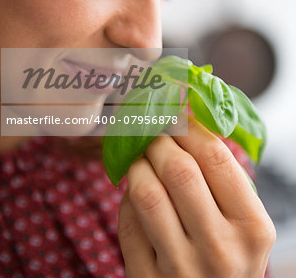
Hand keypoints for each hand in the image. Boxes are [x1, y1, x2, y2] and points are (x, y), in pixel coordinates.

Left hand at [118, 116, 275, 277]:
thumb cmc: (229, 257)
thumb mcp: (244, 224)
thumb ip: (224, 180)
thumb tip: (188, 121)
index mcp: (251, 226)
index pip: (215, 157)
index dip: (189, 127)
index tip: (176, 116)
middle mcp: (220, 249)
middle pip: (178, 170)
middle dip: (159, 141)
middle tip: (153, 134)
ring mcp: (181, 268)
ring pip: (146, 193)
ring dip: (137, 165)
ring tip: (140, 158)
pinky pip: (128, 221)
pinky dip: (126, 198)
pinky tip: (134, 193)